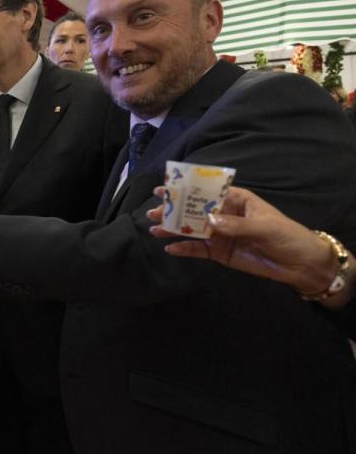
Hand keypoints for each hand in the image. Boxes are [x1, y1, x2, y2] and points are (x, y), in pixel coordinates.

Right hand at [147, 186, 341, 298]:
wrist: (301, 265)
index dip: (186, 189)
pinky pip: (198, 249)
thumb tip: (209, 221)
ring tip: (154, 229)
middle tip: (153, 212)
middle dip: (174, 210)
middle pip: (194, 210)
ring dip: (173, 229)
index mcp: (237, 200)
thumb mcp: (265, 227)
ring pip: (192, 230)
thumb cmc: (288, 236)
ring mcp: (221, 234)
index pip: (208, 192)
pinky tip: (170, 249)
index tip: (165, 188)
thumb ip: (236, 225)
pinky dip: (184, 249)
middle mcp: (224, 215)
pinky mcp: (220, 253)